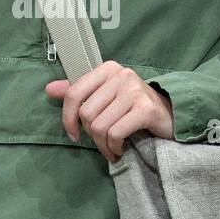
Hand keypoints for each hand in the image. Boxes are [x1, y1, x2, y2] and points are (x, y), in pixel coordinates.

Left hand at [44, 60, 174, 162]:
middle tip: (102, 143)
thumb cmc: (133, 108)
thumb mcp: (105, 97)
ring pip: (100, 126)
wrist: (170, 117)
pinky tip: (121, 149)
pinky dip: (115, 147)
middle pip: (86, 113)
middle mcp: (122, 75)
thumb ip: (78, 93)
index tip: (73, 134)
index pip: (74, 93)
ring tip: (112, 148)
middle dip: (91, 136)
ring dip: (103, 145)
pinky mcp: (146, 108)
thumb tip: (49, 89)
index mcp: (108, 69)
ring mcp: (135, 90)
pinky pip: (116, 133)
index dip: (67, 118)